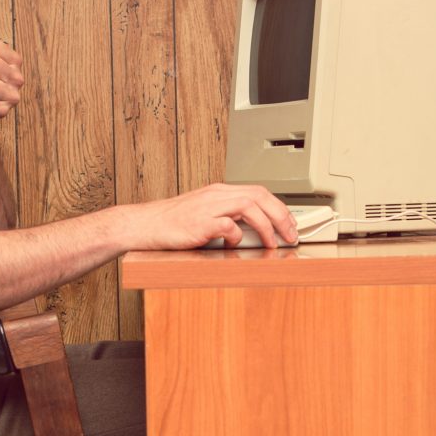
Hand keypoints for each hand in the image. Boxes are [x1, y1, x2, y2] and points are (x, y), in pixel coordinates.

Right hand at [121, 183, 297, 249]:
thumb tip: (253, 230)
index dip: (279, 207)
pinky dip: (237, 235)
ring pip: (248, 206)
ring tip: (272, 243)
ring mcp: (207, 207)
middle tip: (290, 234)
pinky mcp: (199, 223)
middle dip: (281, 215)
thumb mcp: (203, 213)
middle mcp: (215, 195)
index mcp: (218, 191)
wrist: (145, 225)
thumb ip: (226, 216)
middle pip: (259, 195)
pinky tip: (235, 244)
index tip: (289, 223)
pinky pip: (227, 224)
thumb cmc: (172, 223)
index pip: (258, 191)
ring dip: (266, 226)